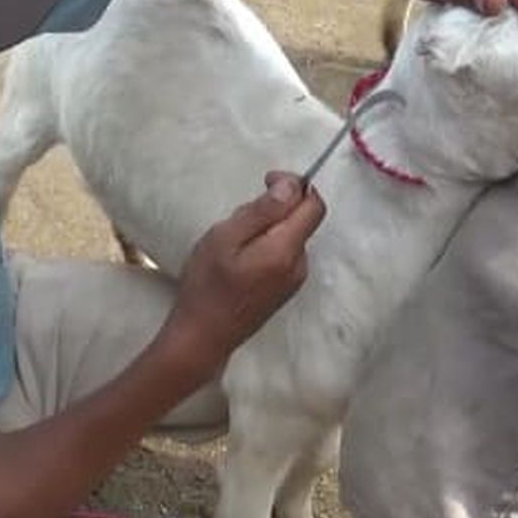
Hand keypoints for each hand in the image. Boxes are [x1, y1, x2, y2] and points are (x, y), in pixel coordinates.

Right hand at [158, 172, 324, 377]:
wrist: (203, 336)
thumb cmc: (207, 284)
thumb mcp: (225, 238)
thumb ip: (262, 211)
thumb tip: (293, 185)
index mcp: (287, 250)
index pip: (314, 205)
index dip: (296, 185)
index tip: (266, 181)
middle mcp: (299, 265)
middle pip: (302, 219)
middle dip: (276, 207)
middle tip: (238, 218)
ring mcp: (294, 280)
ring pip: (290, 236)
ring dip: (269, 226)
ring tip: (233, 241)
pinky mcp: (284, 289)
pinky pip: (284, 253)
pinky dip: (267, 244)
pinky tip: (239, 258)